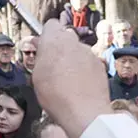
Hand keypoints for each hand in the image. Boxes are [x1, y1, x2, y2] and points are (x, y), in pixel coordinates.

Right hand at [33, 20, 110, 137]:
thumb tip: (40, 48)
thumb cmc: (56, 96)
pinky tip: (80, 85)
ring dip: (73, 59)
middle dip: (60, 47)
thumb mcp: (37, 76)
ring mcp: (89, 53)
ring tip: (68, 79)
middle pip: (66, 37)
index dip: (47, 35)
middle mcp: (73, 42)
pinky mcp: (100, 64)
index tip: (44, 47)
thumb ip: (40, 57)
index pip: (51, 24)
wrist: (85, 112)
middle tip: (54, 65)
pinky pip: (89, 62)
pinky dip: (85, 69)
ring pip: (78, 50)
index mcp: (54, 40)